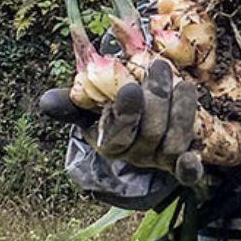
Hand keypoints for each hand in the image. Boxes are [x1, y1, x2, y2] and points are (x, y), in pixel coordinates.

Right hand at [40, 59, 204, 185]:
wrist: (142, 118)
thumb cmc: (112, 107)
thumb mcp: (91, 106)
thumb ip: (72, 103)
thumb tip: (47, 101)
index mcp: (111, 143)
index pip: (118, 134)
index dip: (126, 113)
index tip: (130, 86)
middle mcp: (137, 155)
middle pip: (151, 134)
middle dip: (157, 99)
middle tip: (159, 67)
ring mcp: (161, 159)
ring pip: (173, 143)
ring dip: (181, 112)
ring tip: (182, 82)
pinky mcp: (182, 161)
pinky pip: (187, 173)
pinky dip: (190, 168)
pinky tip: (193, 158)